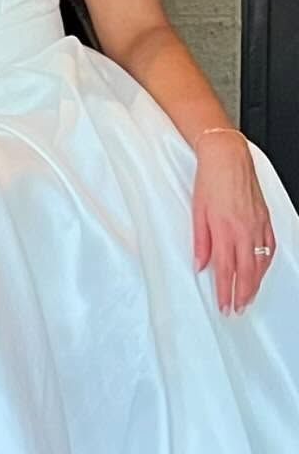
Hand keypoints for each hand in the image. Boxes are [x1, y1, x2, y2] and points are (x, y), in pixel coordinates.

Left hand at [192, 130, 275, 314]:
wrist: (227, 157)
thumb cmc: (210, 179)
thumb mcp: (197, 210)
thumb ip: (200, 241)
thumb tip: (200, 264)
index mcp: (225, 229)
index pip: (226, 270)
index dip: (225, 291)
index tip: (224, 305)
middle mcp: (244, 230)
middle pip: (246, 272)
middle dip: (242, 295)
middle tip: (237, 309)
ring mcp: (258, 226)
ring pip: (260, 264)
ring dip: (254, 284)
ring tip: (248, 298)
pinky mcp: (265, 220)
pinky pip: (269, 249)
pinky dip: (265, 265)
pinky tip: (261, 272)